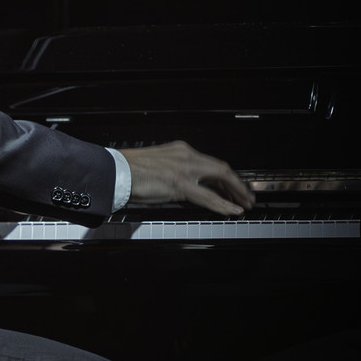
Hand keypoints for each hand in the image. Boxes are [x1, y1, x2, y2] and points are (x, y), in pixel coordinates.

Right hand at [118, 141, 254, 215]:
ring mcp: (183, 168)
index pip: (210, 162)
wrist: (115, 172)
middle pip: (221, 168)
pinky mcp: (179, 182)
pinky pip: (208, 195)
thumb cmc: (129, 172)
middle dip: (237, 184)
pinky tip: (232, 210)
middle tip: (246, 196)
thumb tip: (186, 188)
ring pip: (220, 178)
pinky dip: (223, 204)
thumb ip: (174, 173)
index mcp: (179, 150)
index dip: (225, 176)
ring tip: (244, 203)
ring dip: (235, 192)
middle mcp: (185, 154)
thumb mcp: (158, 167)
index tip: (232, 185)